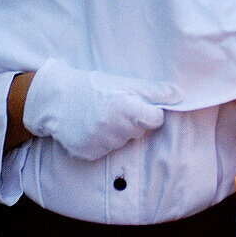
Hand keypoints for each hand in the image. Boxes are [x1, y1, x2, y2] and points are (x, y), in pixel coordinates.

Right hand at [23, 58, 182, 160]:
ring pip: (122, 142)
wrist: (55, 99)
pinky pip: (105, 150)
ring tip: (99, 116)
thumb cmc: (93, 87)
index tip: (137, 105)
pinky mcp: (88, 153)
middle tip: (113, 108)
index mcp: (126, 109)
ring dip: (116, 132)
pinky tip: (90, 128)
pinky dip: (101, 141)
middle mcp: (114, 129)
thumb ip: (154, 91)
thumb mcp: (123, 82)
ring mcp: (101, 143)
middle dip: (132, 121)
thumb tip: (180, 95)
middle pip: (139, 131)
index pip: (155, 119)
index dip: (149, 112)